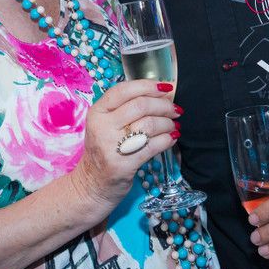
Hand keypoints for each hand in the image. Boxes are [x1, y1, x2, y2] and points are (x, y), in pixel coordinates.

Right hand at [69, 79, 179, 210]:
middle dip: (163, 106)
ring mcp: (112, 146)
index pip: (123, 90)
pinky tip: (171, 138)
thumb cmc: (105, 149)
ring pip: (149, 124)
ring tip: (173, 125)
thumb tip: (161, 94)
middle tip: (175, 110)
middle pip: (140, 105)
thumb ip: (125, 108)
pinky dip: (167, 140)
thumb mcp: (105, 124)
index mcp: (97, 112)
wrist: (93, 183)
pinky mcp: (124, 164)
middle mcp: (102, 127)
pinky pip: (153, 146)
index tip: (165, 87)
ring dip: (167, 123)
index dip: (147, 85)